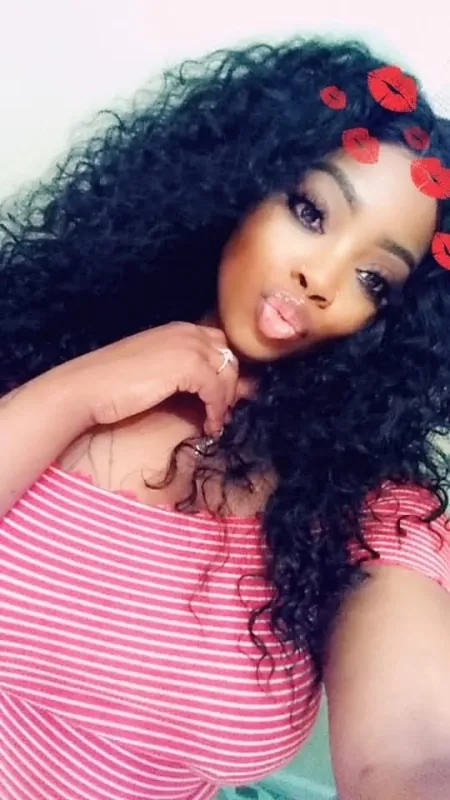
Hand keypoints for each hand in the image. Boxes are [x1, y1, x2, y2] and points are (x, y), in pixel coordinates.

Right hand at [51, 322, 239, 434]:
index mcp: (179, 329)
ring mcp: (189, 346)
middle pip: (229, 358)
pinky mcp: (189, 366)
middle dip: (229, 386)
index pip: (220, 346)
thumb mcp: (157, 371)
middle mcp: (188, 331)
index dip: (223, 373)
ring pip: (228, 375)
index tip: (219, 400)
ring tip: (213, 423)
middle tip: (220, 413)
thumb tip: (218, 386)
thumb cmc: (114, 383)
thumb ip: (184, 372)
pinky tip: (208, 426)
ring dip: (225, 402)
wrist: (87, 387)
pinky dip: (217, 411)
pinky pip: (218, 391)